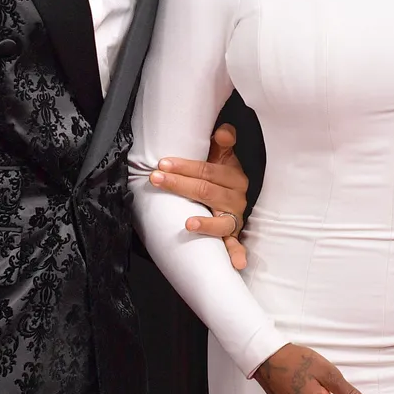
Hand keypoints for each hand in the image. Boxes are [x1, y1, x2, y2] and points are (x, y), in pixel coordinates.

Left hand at [150, 122, 249, 268]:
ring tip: (187, 224)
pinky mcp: (234, 235)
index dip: (185, 167)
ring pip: (220, 221)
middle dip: (180, 185)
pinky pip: (235, 245)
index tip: (163, 163)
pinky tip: (237, 263)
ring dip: (205, 224)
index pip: (207, 170)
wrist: (236, 198)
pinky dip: (237, 254)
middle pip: (207, 192)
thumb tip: (223, 130)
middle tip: (157, 179)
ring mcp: (235, 217)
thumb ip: (222, 144)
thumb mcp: (223, 158)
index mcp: (233, 176)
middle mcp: (236, 197)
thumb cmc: (222, 175)